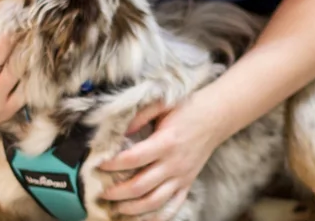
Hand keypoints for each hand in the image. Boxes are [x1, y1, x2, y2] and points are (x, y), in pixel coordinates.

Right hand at [0, 14, 24, 138]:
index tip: (4, 7)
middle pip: (0, 50)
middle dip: (13, 31)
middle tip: (24, 17)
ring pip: (16, 68)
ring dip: (26, 50)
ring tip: (34, 36)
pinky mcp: (8, 108)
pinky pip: (25, 88)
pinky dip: (30, 74)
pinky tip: (37, 63)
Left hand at [97, 92, 224, 219]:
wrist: (217, 116)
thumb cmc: (188, 108)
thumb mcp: (163, 104)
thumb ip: (139, 116)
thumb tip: (118, 130)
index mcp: (166, 142)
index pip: (133, 158)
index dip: (112, 164)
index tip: (97, 164)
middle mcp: (174, 163)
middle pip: (140, 186)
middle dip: (116, 192)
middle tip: (101, 192)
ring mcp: (182, 177)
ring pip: (154, 202)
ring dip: (132, 209)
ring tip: (115, 209)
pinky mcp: (188, 184)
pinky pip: (173, 207)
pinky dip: (157, 217)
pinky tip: (141, 218)